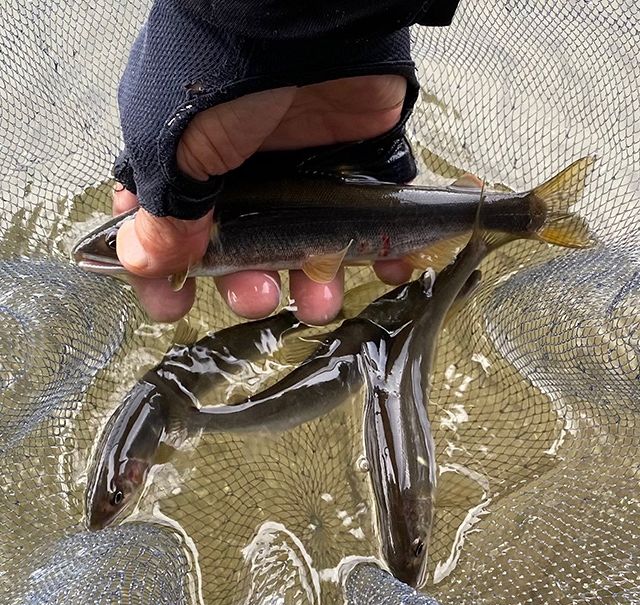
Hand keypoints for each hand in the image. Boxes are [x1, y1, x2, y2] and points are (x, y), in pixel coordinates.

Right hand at [113, 74, 413, 324]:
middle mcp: (243, 177)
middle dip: (247, 287)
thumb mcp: (178, 145)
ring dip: (312, 283)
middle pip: (242, 253)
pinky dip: (377, 249)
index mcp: (190, 167)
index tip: (173, 306)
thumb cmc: (225, 72)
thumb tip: (143, 260)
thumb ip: (166, 209)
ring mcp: (299, 174)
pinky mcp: (352, 167)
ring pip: (304, 247)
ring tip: (321, 302)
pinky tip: (383, 268)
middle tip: (257, 299)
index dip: (166, 275)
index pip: (167, 232)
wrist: (303, 18)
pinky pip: (366, 220)